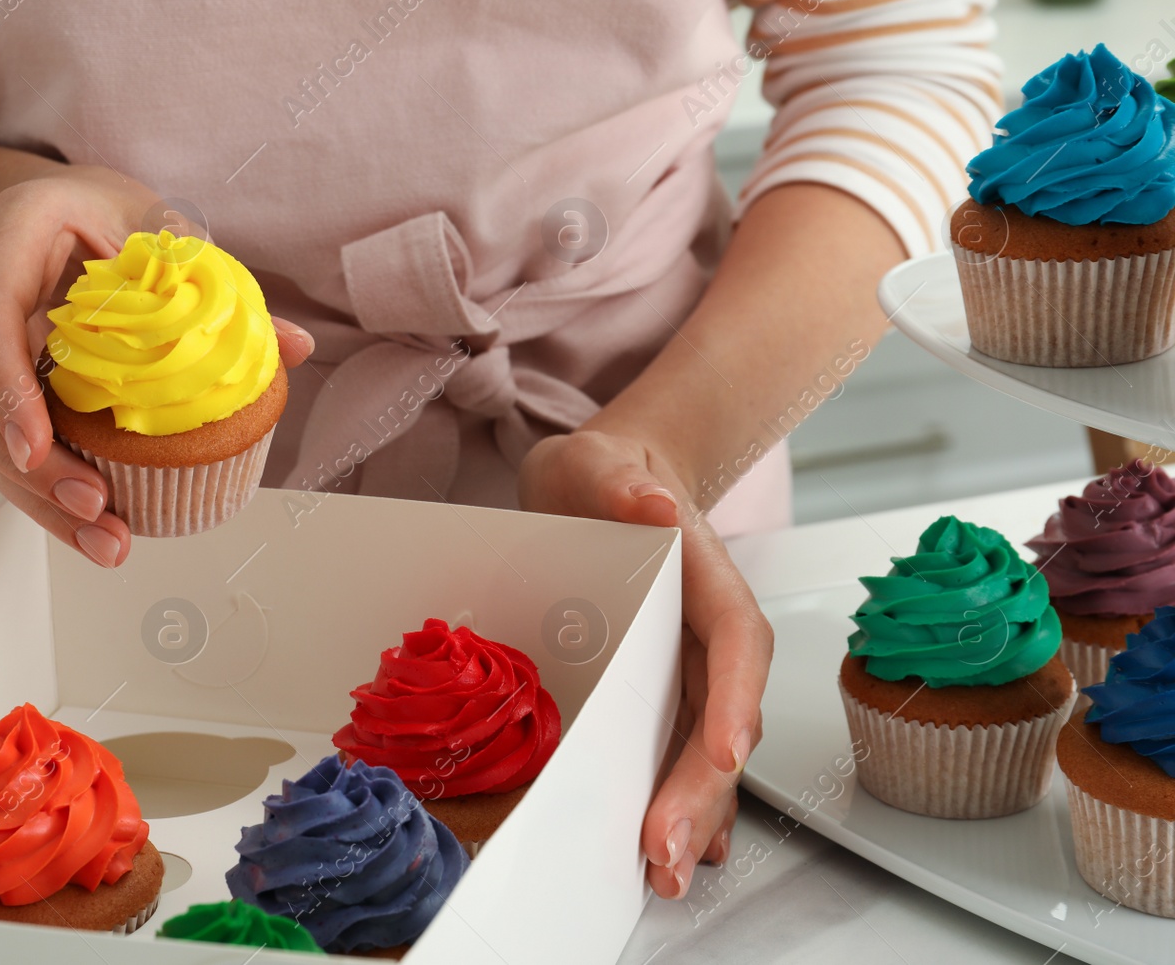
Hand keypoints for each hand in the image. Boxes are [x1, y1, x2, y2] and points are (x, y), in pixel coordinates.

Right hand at [0, 166, 313, 566]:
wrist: (57, 204)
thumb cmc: (105, 212)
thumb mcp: (163, 227)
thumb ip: (218, 281)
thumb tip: (292, 345)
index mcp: (9, 232)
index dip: (3, 384)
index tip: (35, 447)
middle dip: (22, 462)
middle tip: (90, 504)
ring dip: (30, 493)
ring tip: (101, 535)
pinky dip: (36, 490)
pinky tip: (86, 524)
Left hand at [518, 429, 771, 898]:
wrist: (610, 477)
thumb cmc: (605, 474)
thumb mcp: (599, 462)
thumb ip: (623, 481)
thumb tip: (654, 501)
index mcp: (707, 578)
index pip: (735, 641)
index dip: (734, 700)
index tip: (727, 752)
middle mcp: (711, 632)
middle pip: (724, 717)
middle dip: (703, 790)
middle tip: (669, 849)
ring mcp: (693, 666)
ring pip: (708, 748)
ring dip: (695, 813)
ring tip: (669, 871)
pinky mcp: (667, 688)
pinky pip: (684, 750)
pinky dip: (686, 801)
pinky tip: (680, 847)